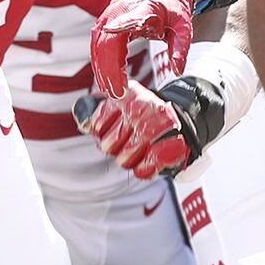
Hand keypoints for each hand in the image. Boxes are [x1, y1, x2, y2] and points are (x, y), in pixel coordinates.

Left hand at [75, 83, 191, 176]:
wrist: (180, 119)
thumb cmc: (143, 115)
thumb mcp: (121, 105)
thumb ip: (98, 113)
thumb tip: (84, 124)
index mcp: (126, 94)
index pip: (98, 126)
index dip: (103, 134)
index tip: (114, 129)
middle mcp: (140, 108)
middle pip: (108, 146)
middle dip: (116, 149)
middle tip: (129, 142)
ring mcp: (155, 126)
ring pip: (124, 160)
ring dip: (130, 160)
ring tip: (140, 150)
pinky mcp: (171, 146)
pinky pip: (143, 170)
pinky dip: (144, 170)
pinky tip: (148, 162)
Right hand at [90, 0, 195, 97]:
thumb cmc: (173, 6)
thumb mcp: (184, 26)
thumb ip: (181, 47)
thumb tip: (177, 71)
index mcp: (145, 7)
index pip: (130, 19)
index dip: (119, 32)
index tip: (111, 47)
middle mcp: (122, 8)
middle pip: (108, 40)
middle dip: (110, 69)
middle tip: (117, 93)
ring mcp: (110, 13)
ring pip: (98, 43)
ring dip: (101, 68)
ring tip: (111, 91)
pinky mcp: (105, 20)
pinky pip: (97, 43)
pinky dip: (99, 62)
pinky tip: (106, 78)